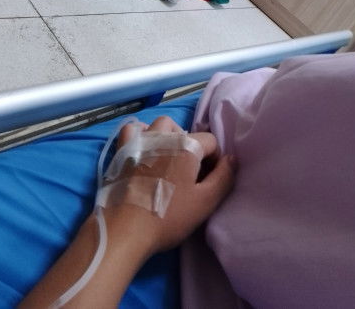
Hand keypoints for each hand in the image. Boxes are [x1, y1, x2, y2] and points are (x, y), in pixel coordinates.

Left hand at [103, 115, 235, 256]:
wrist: (125, 229)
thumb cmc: (168, 217)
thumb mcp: (205, 202)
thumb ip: (224, 177)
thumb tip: (232, 158)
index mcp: (187, 146)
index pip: (211, 141)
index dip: (215, 160)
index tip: (208, 180)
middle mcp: (164, 136)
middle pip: (186, 131)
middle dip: (193, 148)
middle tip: (190, 174)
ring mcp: (141, 141)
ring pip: (160, 125)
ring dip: (169, 136)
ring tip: (170, 158)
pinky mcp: (122, 151)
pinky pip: (133, 130)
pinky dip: (141, 134)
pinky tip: (144, 149)